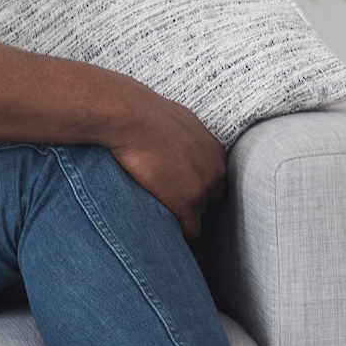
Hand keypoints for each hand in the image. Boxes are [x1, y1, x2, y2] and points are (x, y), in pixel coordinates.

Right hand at [104, 85, 226, 238]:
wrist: (130, 116)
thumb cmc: (141, 112)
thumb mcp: (172, 117)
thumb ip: (180, 133)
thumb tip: (166, 132)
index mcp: (213, 149)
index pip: (214, 177)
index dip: (193, 183)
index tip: (174, 186)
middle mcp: (215, 169)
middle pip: (210, 197)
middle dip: (191, 200)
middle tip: (166, 201)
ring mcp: (203, 187)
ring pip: (199, 214)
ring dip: (182, 215)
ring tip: (161, 216)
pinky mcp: (187, 203)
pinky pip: (191, 230)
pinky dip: (179, 233)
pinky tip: (163, 232)